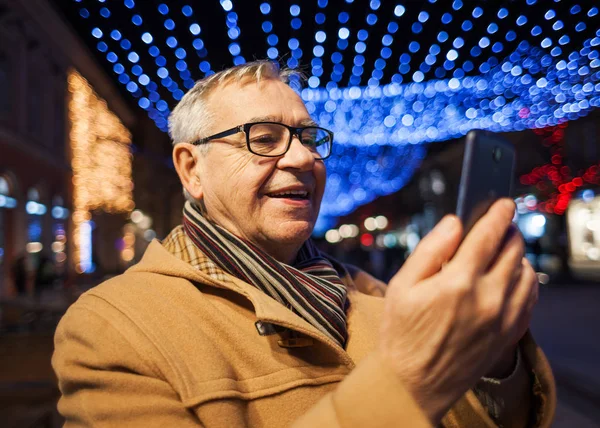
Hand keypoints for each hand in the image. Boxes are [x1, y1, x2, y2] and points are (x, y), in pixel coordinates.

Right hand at [378, 199, 537, 423]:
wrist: (413, 384)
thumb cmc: (402, 333)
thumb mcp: (402, 286)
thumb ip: (430, 250)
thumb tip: (454, 223)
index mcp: (458, 282)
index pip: (488, 236)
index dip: (498, 214)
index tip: (504, 203)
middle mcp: (487, 298)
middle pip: (513, 251)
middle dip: (508, 231)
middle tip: (500, 226)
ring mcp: (503, 318)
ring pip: (527, 273)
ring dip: (518, 256)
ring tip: (503, 251)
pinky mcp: (509, 335)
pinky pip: (531, 299)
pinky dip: (527, 281)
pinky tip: (511, 278)